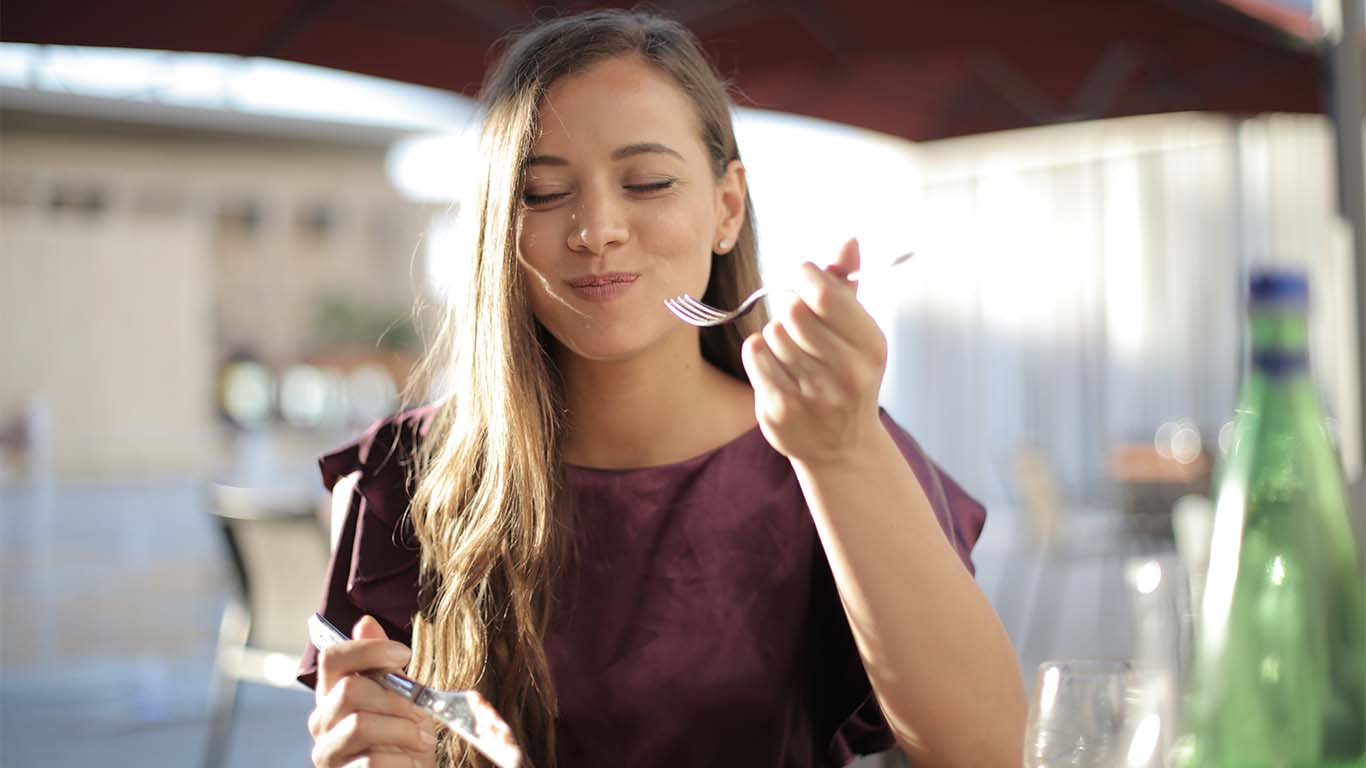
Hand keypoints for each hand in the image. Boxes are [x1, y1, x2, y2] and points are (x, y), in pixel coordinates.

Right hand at [308, 616, 437, 767]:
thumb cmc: (405, 738)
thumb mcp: (402, 697)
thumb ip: (383, 666)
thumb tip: (365, 622)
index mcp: (334, 694)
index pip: (332, 657)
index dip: (368, 649)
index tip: (404, 654)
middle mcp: (323, 721)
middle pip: (350, 690)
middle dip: (397, 699)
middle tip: (423, 715)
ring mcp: (327, 753)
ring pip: (360, 725)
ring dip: (403, 731)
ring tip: (422, 740)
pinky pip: (371, 763)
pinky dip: (401, 761)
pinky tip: (410, 762)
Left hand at [741, 238, 887, 468]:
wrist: (842, 447)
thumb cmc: (848, 375)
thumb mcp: (858, 332)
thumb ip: (848, 285)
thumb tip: (848, 241)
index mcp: (871, 346)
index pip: (824, 293)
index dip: (805, 275)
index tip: (803, 277)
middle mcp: (847, 373)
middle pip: (793, 311)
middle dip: (791, 309)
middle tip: (799, 323)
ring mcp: (813, 395)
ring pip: (772, 332)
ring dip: (777, 335)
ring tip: (794, 354)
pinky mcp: (780, 409)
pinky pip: (755, 354)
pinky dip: (760, 354)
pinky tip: (777, 368)